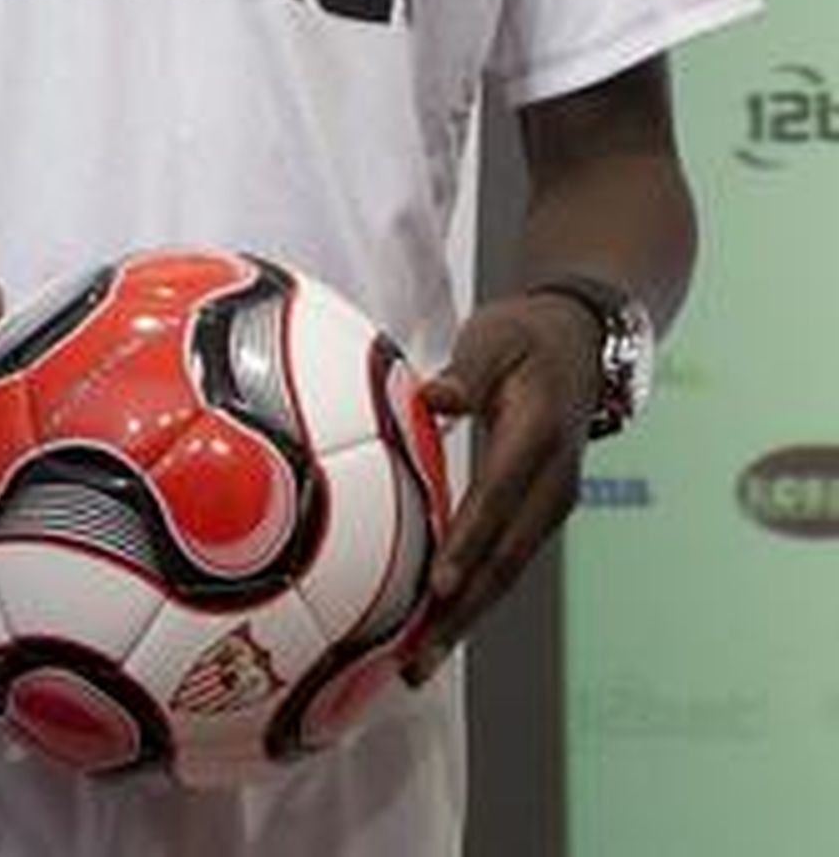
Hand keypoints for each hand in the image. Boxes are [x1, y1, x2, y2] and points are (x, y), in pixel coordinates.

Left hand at [404, 292, 600, 682]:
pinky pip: (505, 563)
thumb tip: (434, 396)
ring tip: (418, 663)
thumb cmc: (527, 337)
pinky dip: (473, 597)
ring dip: (464, 619)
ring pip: (506, 573)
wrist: (582, 345)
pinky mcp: (538, 515)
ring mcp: (549, 506)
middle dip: (462, 613)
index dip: (469, 543)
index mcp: (538, 437)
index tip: (437, 585)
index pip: (499, 499)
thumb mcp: (496, 339)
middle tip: (417, 658)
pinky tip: (437, 625)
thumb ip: (467, 371)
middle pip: (506, 559)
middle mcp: (552, 484)